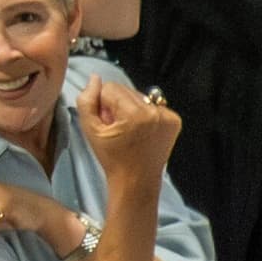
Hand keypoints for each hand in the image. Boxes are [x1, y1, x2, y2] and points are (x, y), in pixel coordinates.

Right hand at [76, 72, 179, 189]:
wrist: (136, 181)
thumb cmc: (112, 159)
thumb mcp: (91, 131)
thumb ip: (87, 101)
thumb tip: (94, 79)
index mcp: (134, 114)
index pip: (110, 87)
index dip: (102, 104)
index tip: (105, 122)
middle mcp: (154, 111)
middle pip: (126, 89)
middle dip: (117, 104)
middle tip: (116, 127)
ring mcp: (168, 116)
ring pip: (139, 96)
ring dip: (131, 108)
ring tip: (128, 129)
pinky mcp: (175, 121)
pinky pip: (153, 105)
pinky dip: (145, 114)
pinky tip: (141, 131)